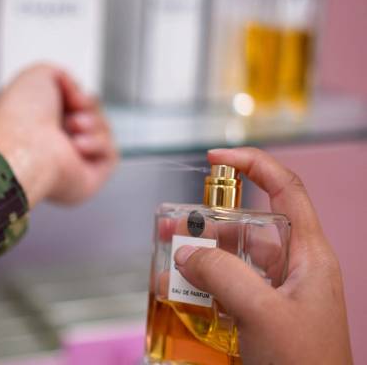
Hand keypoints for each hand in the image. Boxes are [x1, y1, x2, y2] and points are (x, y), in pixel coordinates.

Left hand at [0, 64, 117, 207]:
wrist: (24, 143)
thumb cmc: (21, 115)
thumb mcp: (38, 75)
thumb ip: (62, 76)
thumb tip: (75, 89)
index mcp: (40, 123)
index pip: (75, 107)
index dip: (79, 97)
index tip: (71, 95)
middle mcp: (55, 144)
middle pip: (93, 116)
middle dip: (87, 107)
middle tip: (71, 113)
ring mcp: (71, 163)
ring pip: (104, 132)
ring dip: (92, 123)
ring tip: (71, 128)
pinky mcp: (88, 179)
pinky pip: (111, 153)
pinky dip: (98, 143)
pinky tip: (77, 146)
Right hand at [173, 148, 352, 363]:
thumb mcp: (263, 312)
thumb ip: (223, 274)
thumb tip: (186, 252)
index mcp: (309, 255)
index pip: (285, 190)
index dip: (253, 164)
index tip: (216, 158)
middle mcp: (291, 269)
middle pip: (247, 226)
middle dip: (208, 221)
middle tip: (173, 223)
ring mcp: (273, 294)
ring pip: (231, 260)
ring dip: (198, 257)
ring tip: (165, 259)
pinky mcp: (256, 316)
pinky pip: (224, 291)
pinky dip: (198, 288)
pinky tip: (175, 294)